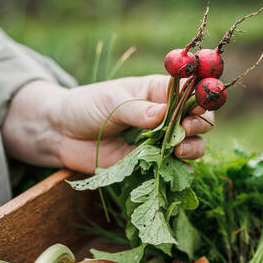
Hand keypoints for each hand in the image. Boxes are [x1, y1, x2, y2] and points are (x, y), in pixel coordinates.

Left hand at [2, 75, 213, 172]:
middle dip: (198, 125)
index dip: (200, 98)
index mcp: (158, 92)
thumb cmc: (86, 107)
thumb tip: (163, 114)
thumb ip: (137, 109)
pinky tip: (176, 169)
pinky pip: (175, 167)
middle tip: (185, 130)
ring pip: (192, 143)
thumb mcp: (110, 102)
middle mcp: (165, 115)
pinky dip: (181, 170)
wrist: (62, 134)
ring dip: (192, 147)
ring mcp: (160, 139)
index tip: (199, 106)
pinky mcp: (151, 162)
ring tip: (178, 150)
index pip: (190, 92)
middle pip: (198, 119)